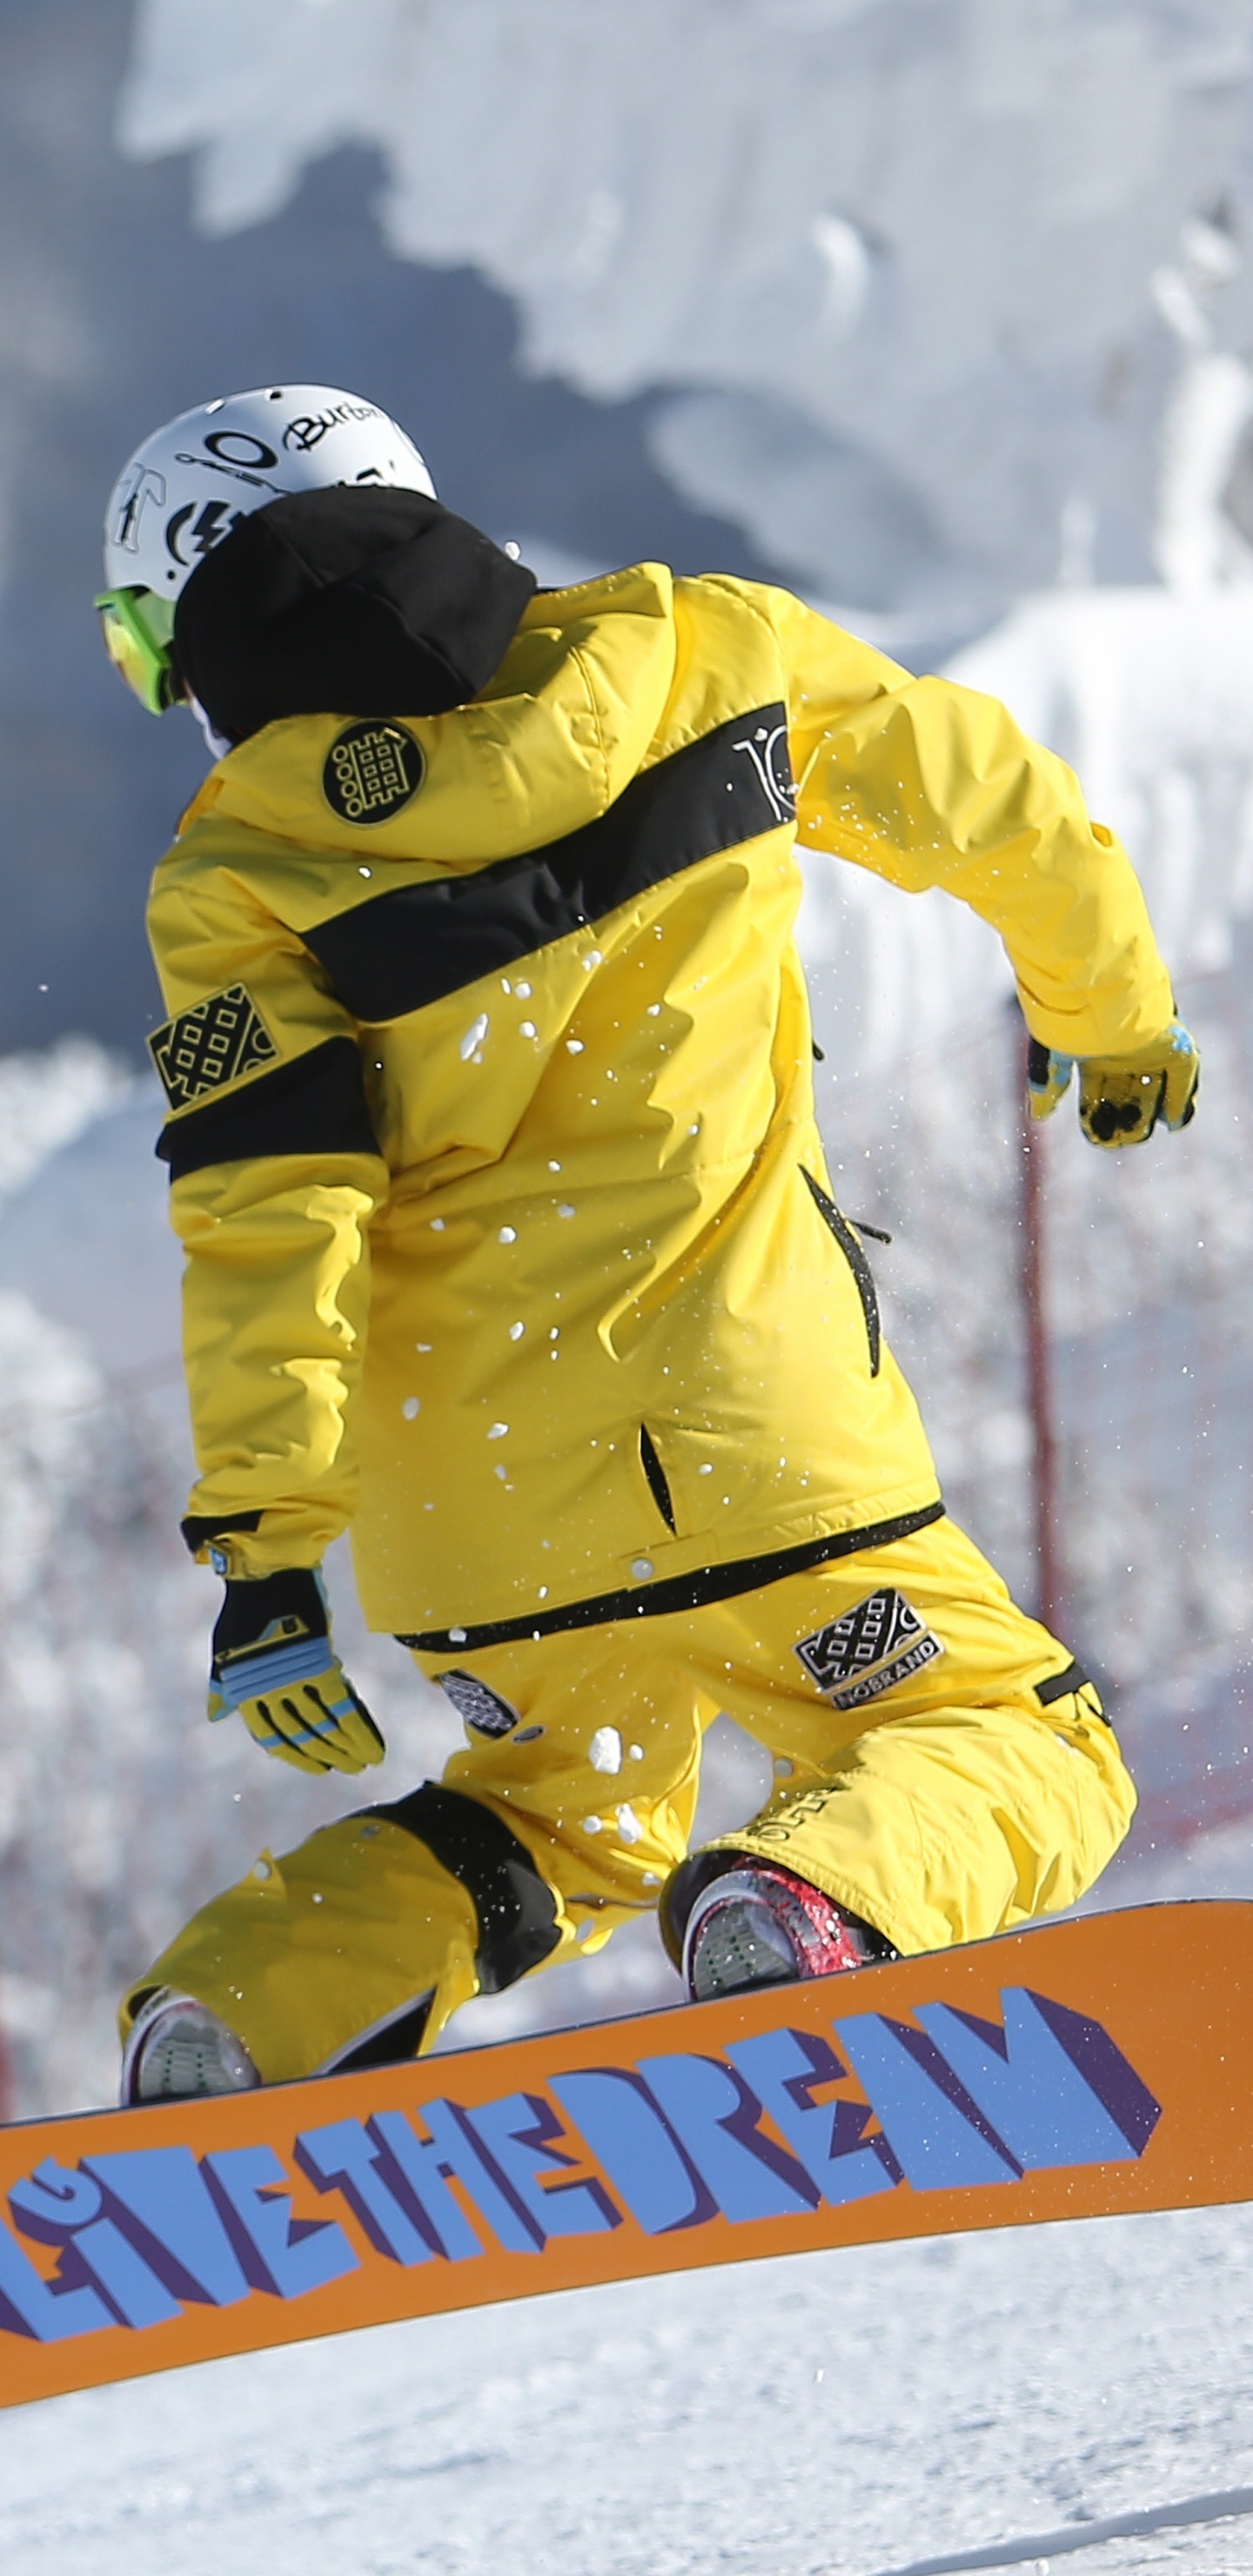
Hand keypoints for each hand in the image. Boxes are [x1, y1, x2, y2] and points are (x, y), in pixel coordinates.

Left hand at [208, 1567, 384, 1774]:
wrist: (265, 1571)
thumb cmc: (244, 1607)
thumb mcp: (223, 1652)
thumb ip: (222, 1686)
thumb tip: (215, 1715)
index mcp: (243, 1692)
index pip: (270, 1737)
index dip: (295, 1755)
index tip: (317, 1766)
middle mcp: (267, 1691)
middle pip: (302, 1736)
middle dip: (329, 1756)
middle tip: (350, 1769)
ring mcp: (292, 1678)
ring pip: (324, 1726)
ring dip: (349, 1749)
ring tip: (368, 1762)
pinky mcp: (318, 1663)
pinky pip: (343, 1706)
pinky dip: (360, 1728)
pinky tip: (374, 1745)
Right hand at [1026, 1017, 1198, 1147]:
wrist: (1103, 987)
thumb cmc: (1073, 1016)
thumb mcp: (1053, 1051)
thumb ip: (1049, 1082)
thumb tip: (1038, 1115)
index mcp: (1094, 1058)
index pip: (1097, 1097)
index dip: (1097, 1120)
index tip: (1099, 1139)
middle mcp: (1123, 1057)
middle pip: (1125, 1099)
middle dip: (1121, 1122)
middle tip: (1117, 1140)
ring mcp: (1150, 1052)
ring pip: (1153, 1092)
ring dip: (1147, 1116)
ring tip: (1137, 1134)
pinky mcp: (1174, 1046)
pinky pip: (1181, 1079)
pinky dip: (1180, 1102)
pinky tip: (1174, 1123)